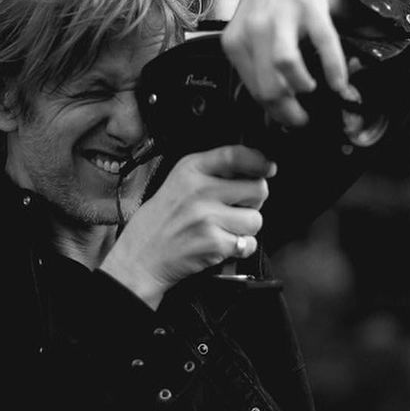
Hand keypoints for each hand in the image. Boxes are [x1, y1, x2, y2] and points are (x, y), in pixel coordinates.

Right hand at [101, 146, 275, 308]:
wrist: (141, 256)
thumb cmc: (161, 221)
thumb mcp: (178, 182)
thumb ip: (211, 172)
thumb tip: (256, 168)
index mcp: (191, 169)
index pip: (236, 155)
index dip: (259, 161)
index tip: (268, 167)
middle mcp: (200, 190)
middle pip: (258, 189)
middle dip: (253, 201)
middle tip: (237, 208)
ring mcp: (207, 217)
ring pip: (255, 219)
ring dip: (246, 228)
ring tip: (225, 229)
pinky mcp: (214, 242)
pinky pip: (248, 244)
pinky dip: (240, 248)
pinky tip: (220, 245)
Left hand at [220, 0, 361, 127]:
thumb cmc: (269, 7)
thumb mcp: (249, 35)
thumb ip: (256, 65)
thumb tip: (274, 107)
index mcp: (236, 41)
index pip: (254, 90)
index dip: (275, 112)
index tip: (290, 120)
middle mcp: (254, 28)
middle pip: (269, 85)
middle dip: (289, 109)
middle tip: (302, 117)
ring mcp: (282, 14)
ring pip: (287, 66)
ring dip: (303, 86)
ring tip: (311, 89)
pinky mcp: (309, 3)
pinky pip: (324, 43)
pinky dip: (334, 67)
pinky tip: (339, 81)